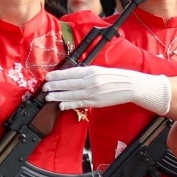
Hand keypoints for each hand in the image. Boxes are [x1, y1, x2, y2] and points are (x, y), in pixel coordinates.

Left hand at [43, 66, 171, 114]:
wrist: (131, 86)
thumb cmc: (117, 77)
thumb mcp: (101, 70)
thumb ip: (87, 73)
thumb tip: (72, 76)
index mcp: (91, 70)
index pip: (70, 72)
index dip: (57, 75)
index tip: (48, 77)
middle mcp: (90, 80)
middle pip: (68, 83)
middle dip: (54, 86)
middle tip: (44, 88)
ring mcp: (93, 92)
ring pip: (71, 94)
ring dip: (58, 96)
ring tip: (48, 97)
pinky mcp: (96, 101)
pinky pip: (79, 103)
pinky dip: (69, 104)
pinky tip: (61, 105)